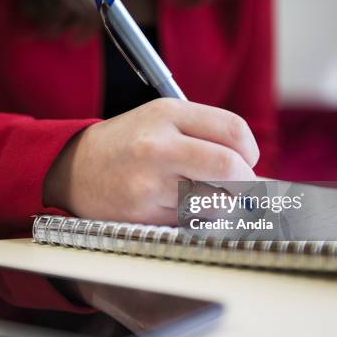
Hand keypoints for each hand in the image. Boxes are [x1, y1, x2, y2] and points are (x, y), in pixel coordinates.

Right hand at [43, 98, 258, 224]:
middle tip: (239, 186)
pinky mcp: (142, 213)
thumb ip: (210, 137)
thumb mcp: (163, 121)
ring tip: (203, 195)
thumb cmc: (128, 143)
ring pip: (215, 202)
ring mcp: (149, 182)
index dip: (250, 151)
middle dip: (247, 183)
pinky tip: (177, 205)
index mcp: (167, 114)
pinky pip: (191, 222)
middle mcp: (158, 146)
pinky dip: (196, 218)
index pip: (234, 131)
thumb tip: (261, 179)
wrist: (75, 168)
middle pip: (230, 168)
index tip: (246, 160)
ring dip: (221, 204)